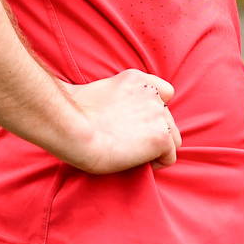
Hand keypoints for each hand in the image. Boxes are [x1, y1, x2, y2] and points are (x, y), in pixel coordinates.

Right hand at [60, 70, 182, 173]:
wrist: (73, 130)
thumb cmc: (71, 117)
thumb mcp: (93, 92)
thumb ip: (110, 97)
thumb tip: (102, 110)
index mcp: (137, 80)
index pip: (163, 93)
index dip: (154, 111)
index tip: (137, 124)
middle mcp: (152, 93)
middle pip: (167, 119)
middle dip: (152, 132)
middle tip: (129, 144)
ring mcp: (159, 115)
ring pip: (172, 138)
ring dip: (157, 148)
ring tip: (133, 156)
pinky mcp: (161, 137)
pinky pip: (170, 157)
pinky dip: (157, 163)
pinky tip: (136, 163)